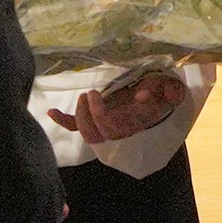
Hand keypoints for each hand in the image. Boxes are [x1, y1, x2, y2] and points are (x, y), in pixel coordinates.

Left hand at [50, 72, 187, 143]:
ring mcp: (105, 125)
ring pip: (86, 133)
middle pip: (96, 134)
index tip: (96, 94)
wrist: (158, 96)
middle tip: (91, 93)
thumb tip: (143, 95)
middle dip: (88, 116)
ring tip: (85, 96)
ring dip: (79, 117)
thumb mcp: (171, 88)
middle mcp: (118, 129)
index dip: (101, 115)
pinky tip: (50, 112)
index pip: (113, 129)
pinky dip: (63, 120)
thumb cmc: (162, 91)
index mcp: (133, 123)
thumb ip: (169, 91)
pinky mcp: (96, 119)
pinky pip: (76, 126)